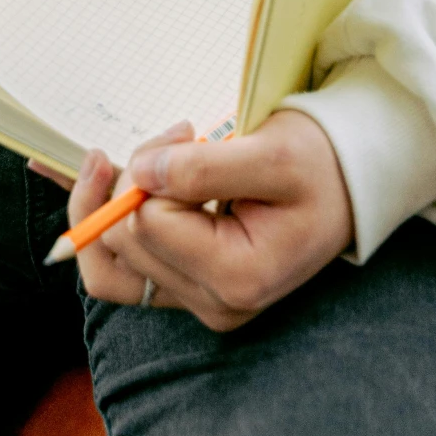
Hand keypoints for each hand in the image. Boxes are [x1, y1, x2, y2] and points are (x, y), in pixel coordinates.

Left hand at [69, 111, 353, 333]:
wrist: (345, 182)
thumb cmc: (317, 164)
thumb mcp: (273, 154)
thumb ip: (204, 169)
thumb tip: (140, 176)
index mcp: (238, 278)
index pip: (149, 223)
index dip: (153, 169)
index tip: (186, 132)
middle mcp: (214, 303)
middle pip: (123, 242)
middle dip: (132, 179)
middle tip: (176, 135)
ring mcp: (198, 300)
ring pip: (109, 267)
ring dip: (103, 206)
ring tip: (119, 159)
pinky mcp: (187, 287)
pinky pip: (121, 270)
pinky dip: (99, 225)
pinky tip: (89, 183)